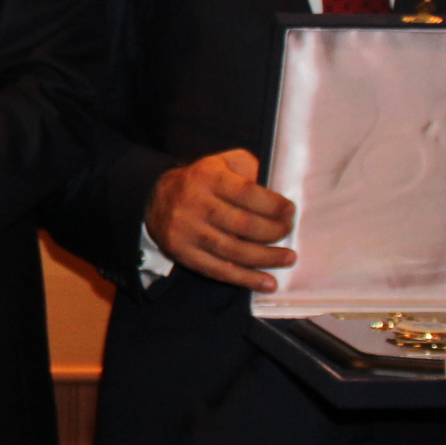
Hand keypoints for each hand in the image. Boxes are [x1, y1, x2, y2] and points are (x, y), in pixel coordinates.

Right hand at [146, 150, 294, 291]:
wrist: (156, 199)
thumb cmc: (202, 181)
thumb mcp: (222, 162)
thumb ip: (249, 167)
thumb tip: (276, 189)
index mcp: (207, 177)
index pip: (246, 193)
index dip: (272, 205)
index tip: (289, 212)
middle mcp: (195, 204)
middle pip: (242, 224)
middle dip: (273, 231)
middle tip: (287, 232)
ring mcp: (188, 232)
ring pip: (233, 251)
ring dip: (266, 258)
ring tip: (288, 258)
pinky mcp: (184, 254)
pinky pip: (219, 271)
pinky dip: (246, 279)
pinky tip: (267, 282)